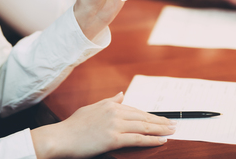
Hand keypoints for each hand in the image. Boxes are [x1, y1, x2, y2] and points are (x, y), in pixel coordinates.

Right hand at [31, 92, 175, 158]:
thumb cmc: (74, 126)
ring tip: (172, 131)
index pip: (135, 109)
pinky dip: (151, 139)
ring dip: (160, 129)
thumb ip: (109, 101)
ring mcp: (114, 125)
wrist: (61, 137)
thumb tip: (121, 94)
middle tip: (173, 124)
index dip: (150, 115)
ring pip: (143, 126)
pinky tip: (161, 140)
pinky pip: (137, 139)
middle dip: (160, 121)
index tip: (161, 118)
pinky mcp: (113, 138)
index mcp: (110, 104)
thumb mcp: (92, 108)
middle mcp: (114, 112)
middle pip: (143, 117)